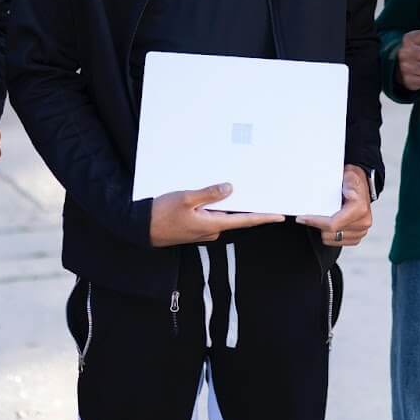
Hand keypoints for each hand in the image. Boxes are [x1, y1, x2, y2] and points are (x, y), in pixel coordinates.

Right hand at [149, 184, 284, 246]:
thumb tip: (230, 188)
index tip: (279, 215)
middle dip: (248, 207)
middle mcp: (211, 231)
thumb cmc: (161, 214)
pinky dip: (215, 208)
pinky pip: (210, 217)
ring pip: (221, 217)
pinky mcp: (194, 229)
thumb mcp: (186, 199)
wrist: (140, 229)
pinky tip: (214, 197)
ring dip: (229, 206)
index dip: (263, 217)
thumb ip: (210, 194)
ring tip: (239, 191)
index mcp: (213, 225)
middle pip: (235, 218)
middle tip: (262, 195)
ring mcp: (202, 232)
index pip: (245, 221)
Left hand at [297, 165, 373, 247]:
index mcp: (360, 209)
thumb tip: (349, 194)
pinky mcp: (357, 238)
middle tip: (311, 215)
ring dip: (324, 229)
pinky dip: (330, 234)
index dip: (315, 222)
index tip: (302, 218)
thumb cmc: (352, 181)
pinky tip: (330, 223)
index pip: (333, 224)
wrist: (360, 186)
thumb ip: (348, 185)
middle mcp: (363, 222)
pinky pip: (337, 243)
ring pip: (331, 239)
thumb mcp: (349, 176)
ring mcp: (361, 232)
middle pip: (330, 233)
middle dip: (318, 224)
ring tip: (324, 217)